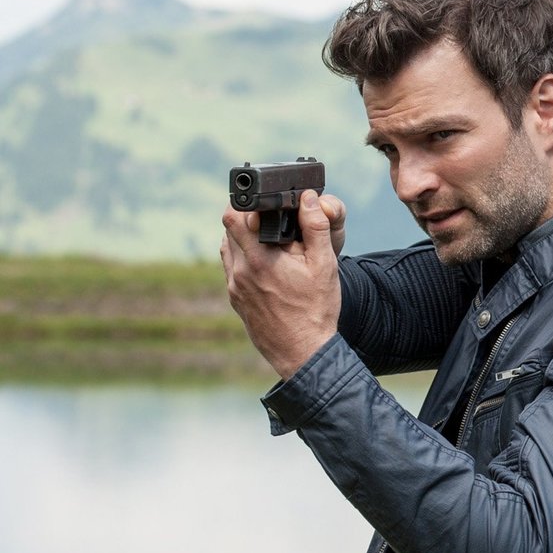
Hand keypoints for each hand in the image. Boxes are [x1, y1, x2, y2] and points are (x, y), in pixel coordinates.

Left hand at [221, 189, 343, 379]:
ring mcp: (234, 287)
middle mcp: (240, 271)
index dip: (246, 203)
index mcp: (260, 259)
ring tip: (271, 243)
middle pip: (229, 229)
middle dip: (248, 219)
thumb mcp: (324, 266)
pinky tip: (268, 266)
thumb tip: (309, 199)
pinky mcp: (235, 299)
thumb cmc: (316, 311)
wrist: (304, 353)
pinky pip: (232, 268)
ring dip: (244, 238)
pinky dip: (245, 259)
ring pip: (228, 248)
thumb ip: (316, 228)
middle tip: (271, 220)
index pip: (234, 216)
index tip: (263, 203)